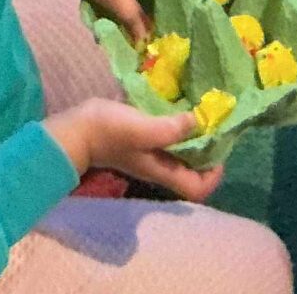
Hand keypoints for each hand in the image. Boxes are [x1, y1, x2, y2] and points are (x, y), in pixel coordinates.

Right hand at [47, 99, 224, 200]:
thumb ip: (169, 129)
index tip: (220, 149)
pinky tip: (181, 107)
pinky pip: (170, 137)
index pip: (196, 188)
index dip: (213, 175)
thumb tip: (197, 122)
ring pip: (182, 152)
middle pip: (193, 169)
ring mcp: (150, 153)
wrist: (76, 130)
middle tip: (215, 123)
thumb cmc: (108, 132)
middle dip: (208, 150)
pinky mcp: (143, 139)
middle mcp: (160, 165)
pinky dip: (180, 126)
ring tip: (203, 112)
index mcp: (162, 170)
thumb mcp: (141, 129)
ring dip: (195, 136)